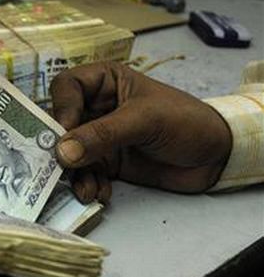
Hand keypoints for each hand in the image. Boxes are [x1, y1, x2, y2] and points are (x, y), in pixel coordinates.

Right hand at [50, 62, 231, 202]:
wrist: (215, 157)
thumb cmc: (186, 122)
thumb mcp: (145, 121)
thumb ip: (103, 134)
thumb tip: (62, 152)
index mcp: (105, 82)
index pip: (67, 87)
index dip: (60, 108)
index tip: (63, 134)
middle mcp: (97, 108)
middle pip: (61, 125)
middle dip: (60, 149)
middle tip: (62, 169)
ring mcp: (100, 137)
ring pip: (69, 154)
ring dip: (75, 174)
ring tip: (87, 190)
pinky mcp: (107, 163)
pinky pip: (85, 174)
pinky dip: (88, 185)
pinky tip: (100, 194)